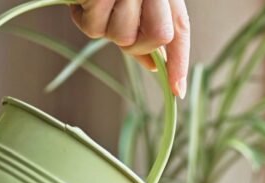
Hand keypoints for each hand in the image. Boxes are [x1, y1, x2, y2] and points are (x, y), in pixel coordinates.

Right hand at [70, 0, 190, 97]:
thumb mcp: (134, 2)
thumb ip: (147, 30)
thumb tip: (155, 66)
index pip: (179, 30)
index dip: (179, 63)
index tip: (178, 92)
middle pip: (156, 37)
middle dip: (137, 45)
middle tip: (115, 24)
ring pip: (123, 37)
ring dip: (106, 27)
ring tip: (96, 0)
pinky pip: (94, 28)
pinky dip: (84, 17)